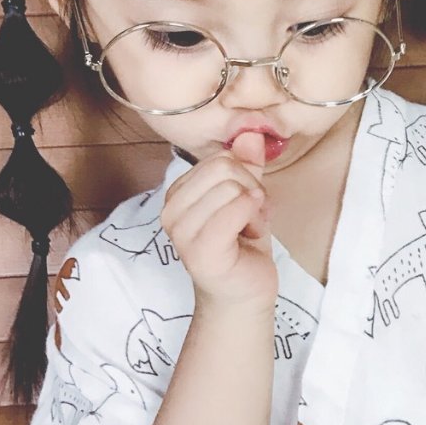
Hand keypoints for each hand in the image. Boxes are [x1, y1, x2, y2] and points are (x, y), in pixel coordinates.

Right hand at [160, 132, 277, 312]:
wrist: (244, 293)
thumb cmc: (242, 242)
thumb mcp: (246, 193)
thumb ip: (246, 163)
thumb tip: (251, 132)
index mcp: (177, 194)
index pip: (219, 158)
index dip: (245, 176)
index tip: (247, 202)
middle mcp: (171, 211)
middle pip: (225, 168)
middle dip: (250, 188)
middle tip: (251, 216)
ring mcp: (182, 233)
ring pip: (232, 187)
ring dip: (254, 208)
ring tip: (248, 229)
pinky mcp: (201, 252)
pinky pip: (235, 209)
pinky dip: (254, 217)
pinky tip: (250, 236)